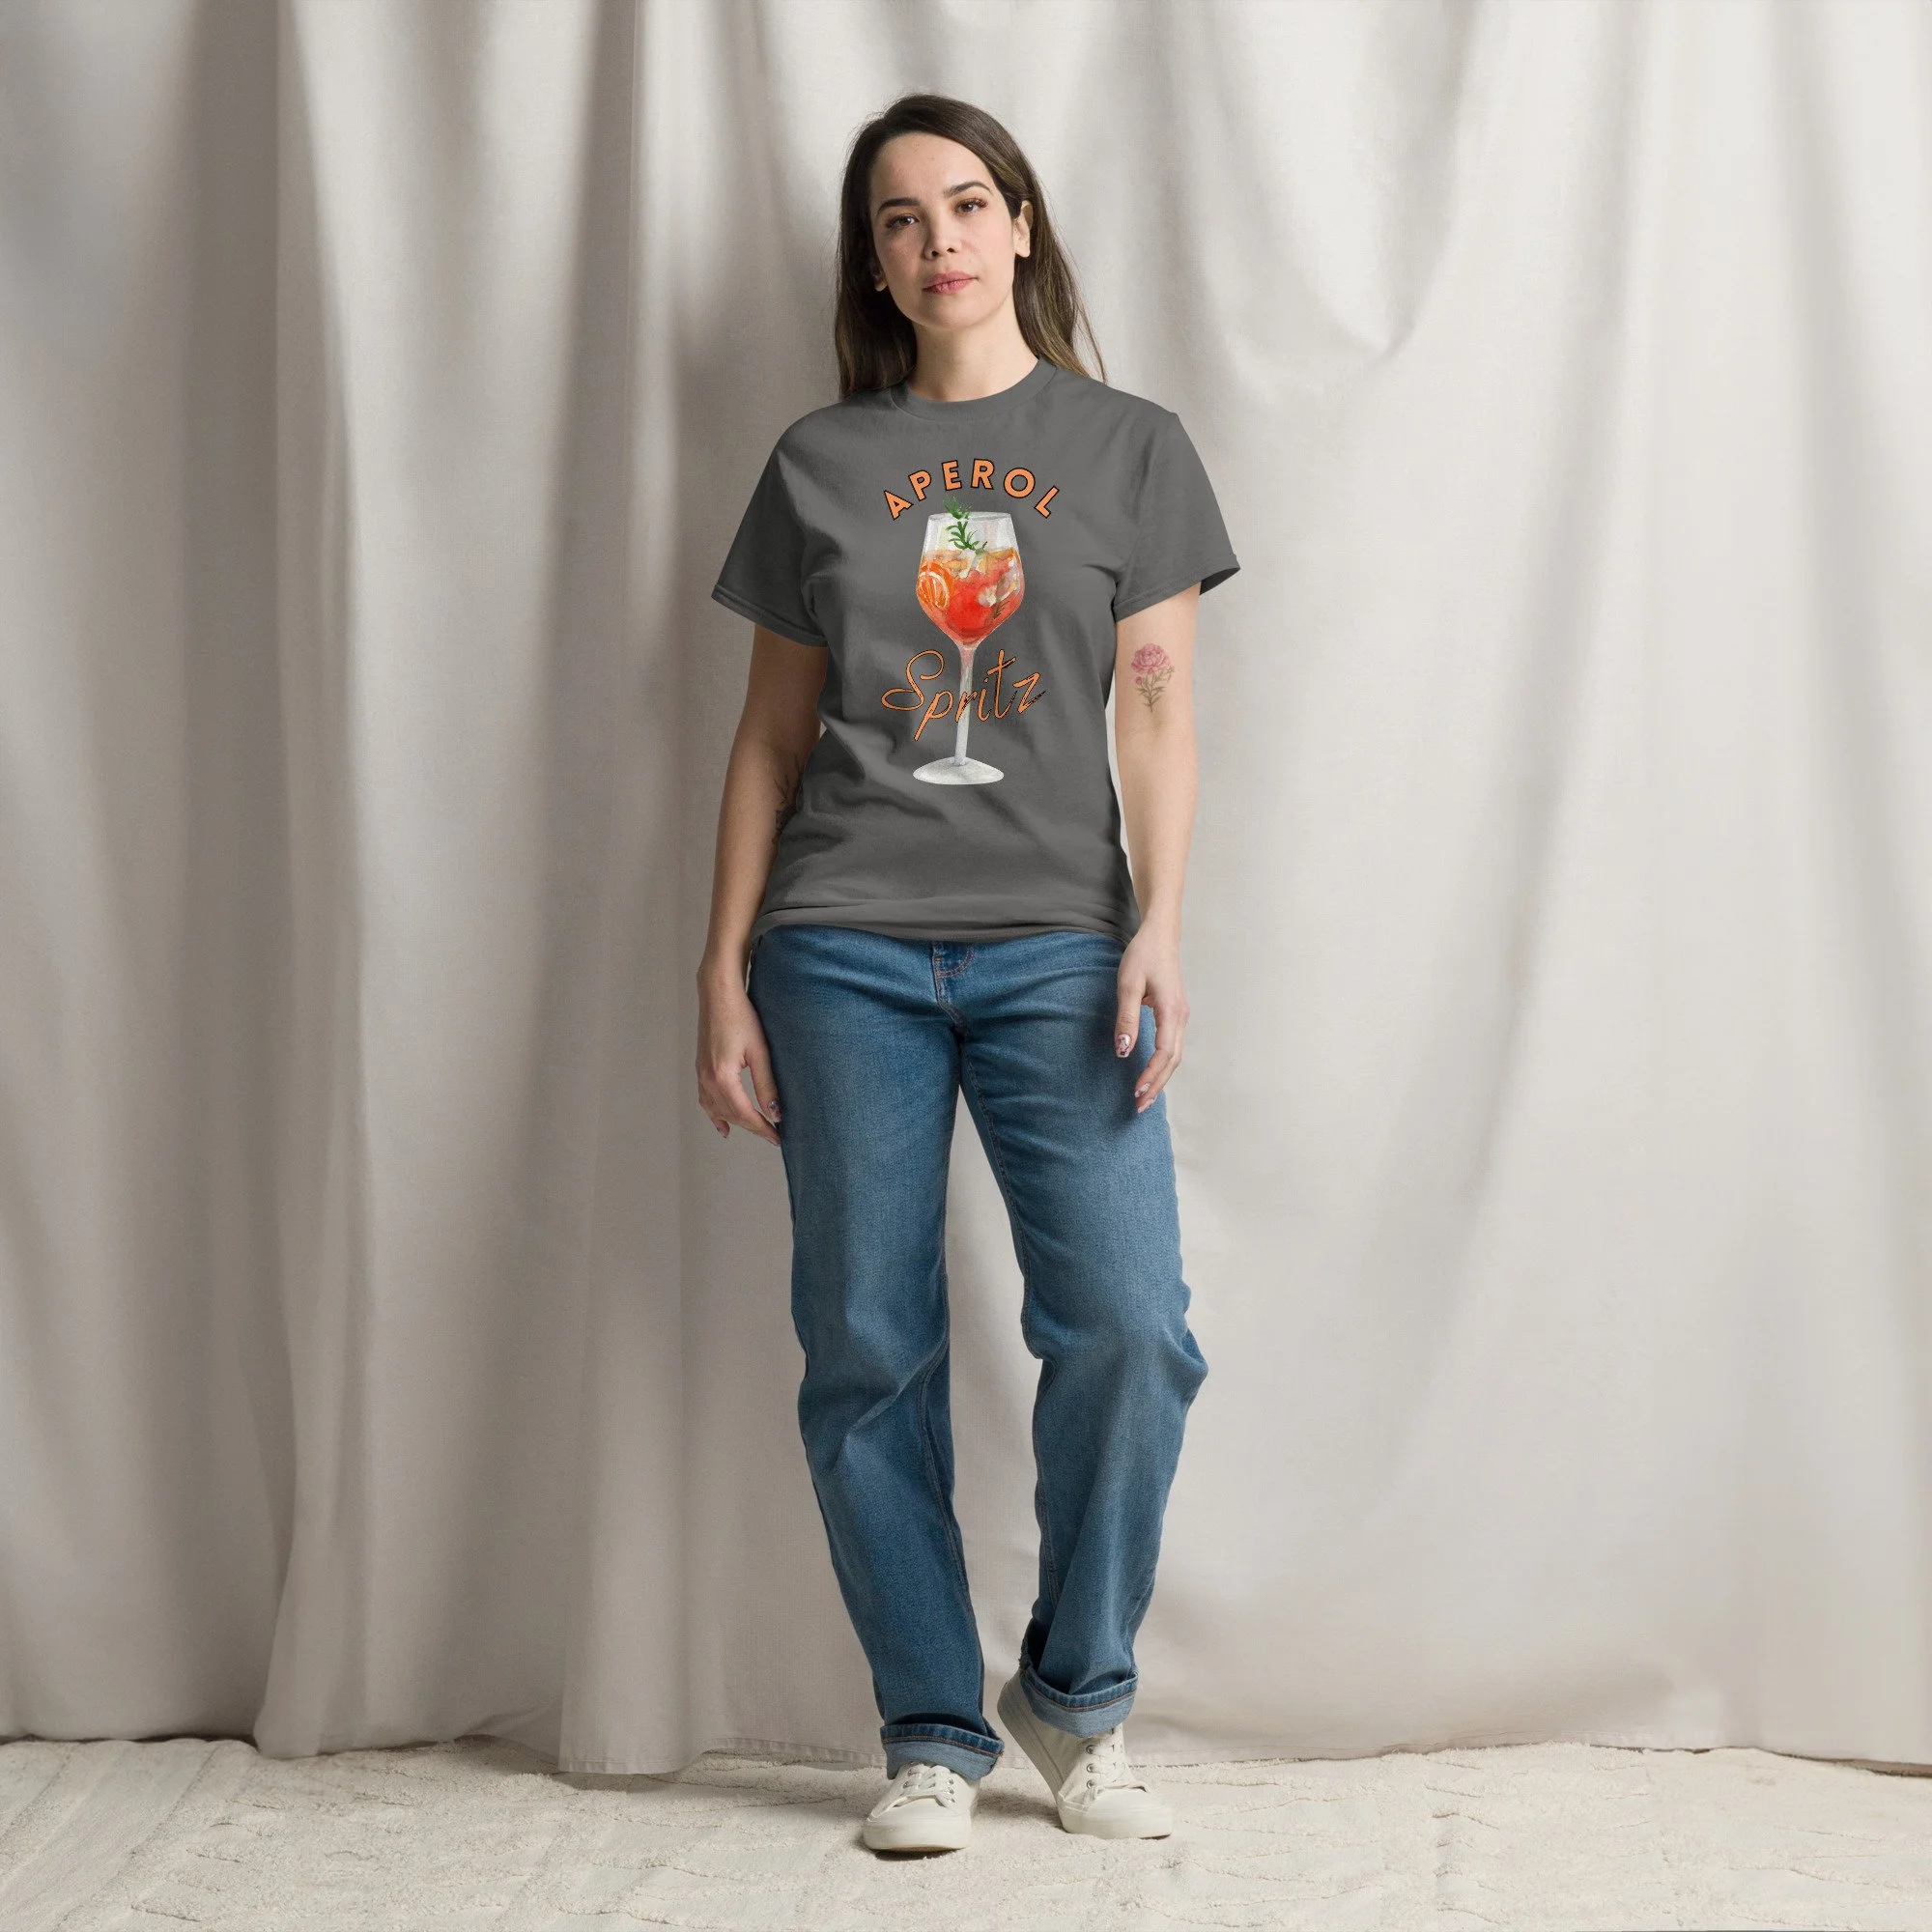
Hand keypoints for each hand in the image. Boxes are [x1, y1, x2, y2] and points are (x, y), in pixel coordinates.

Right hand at [696, 975, 782, 1145]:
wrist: (718, 995)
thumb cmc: (741, 1017)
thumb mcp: (759, 1052)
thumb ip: (766, 1085)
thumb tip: (775, 1113)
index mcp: (723, 1077)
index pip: (746, 1114)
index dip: (763, 1128)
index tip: (778, 1138)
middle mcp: (708, 1080)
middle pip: (731, 1115)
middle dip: (753, 1127)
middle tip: (773, 1135)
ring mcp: (701, 1075)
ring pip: (717, 1110)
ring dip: (735, 1122)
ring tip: (754, 1131)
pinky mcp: (700, 1068)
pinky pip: (705, 1100)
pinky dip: (714, 1115)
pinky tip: (722, 1125)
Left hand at [1114, 926, 1187, 1113]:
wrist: (1159, 936)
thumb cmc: (1143, 957)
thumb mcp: (1127, 985)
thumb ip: (1126, 1018)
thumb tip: (1124, 1051)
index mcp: (1171, 1011)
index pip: (1164, 1053)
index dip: (1151, 1075)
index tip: (1136, 1092)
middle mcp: (1181, 1017)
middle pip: (1173, 1060)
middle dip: (1157, 1084)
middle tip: (1139, 1106)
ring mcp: (1180, 1016)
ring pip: (1175, 1055)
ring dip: (1161, 1077)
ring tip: (1145, 1097)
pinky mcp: (1175, 1014)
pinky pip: (1172, 1046)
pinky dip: (1163, 1065)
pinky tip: (1152, 1074)